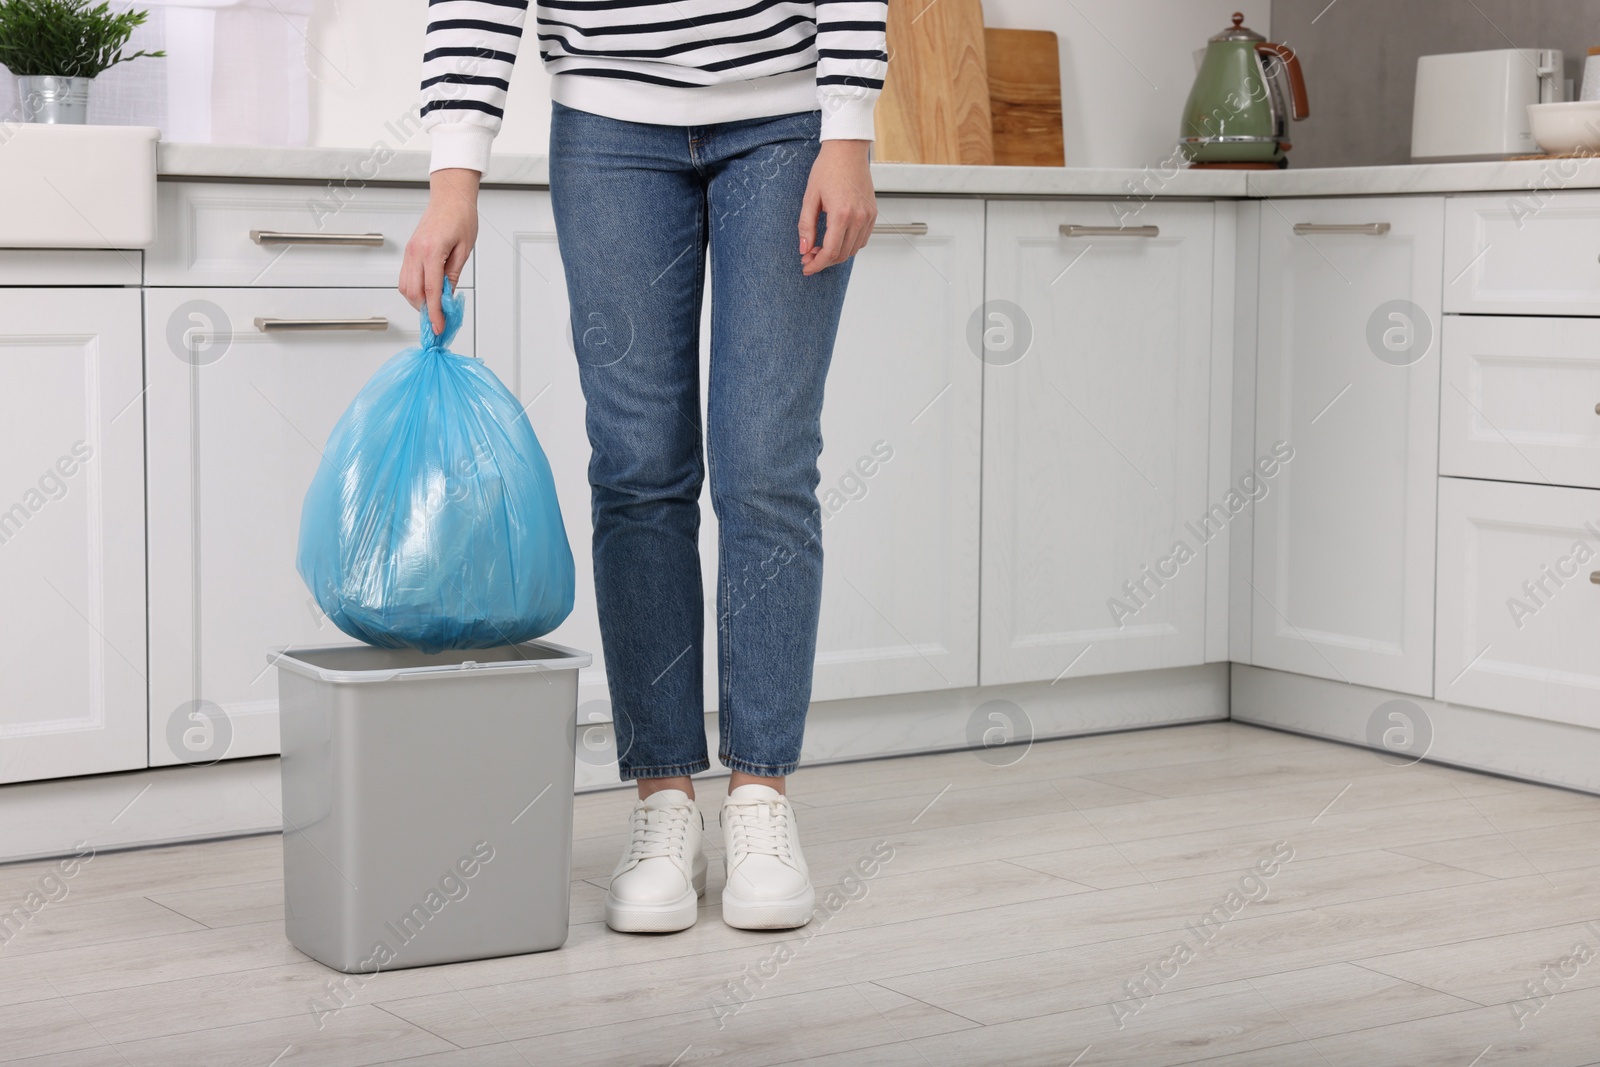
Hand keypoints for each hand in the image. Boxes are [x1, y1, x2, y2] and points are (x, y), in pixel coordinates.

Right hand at [400, 168, 480, 334]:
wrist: (451, 196)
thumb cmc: (461, 217)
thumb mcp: (464, 250)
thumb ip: (452, 276)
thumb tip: (447, 298)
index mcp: (431, 251)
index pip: (431, 292)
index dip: (435, 314)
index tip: (439, 328)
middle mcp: (415, 252)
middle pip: (413, 293)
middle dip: (425, 311)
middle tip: (439, 321)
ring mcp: (409, 251)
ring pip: (405, 287)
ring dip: (417, 302)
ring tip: (434, 308)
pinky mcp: (409, 251)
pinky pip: (405, 277)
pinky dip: (414, 290)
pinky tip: (427, 294)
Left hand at [798, 139, 875, 275]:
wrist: (847, 150)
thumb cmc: (828, 168)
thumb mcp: (810, 197)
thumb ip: (806, 226)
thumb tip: (804, 249)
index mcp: (841, 214)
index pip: (830, 252)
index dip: (817, 264)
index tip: (806, 267)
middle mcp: (858, 217)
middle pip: (842, 254)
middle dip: (824, 261)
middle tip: (809, 257)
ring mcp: (868, 216)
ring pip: (853, 249)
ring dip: (837, 254)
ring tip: (820, 248)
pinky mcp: (873, 213)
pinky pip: (862, 239)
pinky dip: (849, 245)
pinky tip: (836, 239)